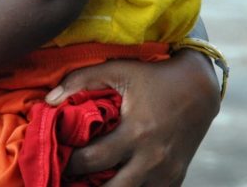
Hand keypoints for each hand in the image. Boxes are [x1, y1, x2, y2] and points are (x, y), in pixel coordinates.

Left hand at [47, 52, 219, 186]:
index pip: (92, 160)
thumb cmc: (153, 76)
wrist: (199, 88)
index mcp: (136, 133)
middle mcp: (152, 158)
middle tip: (66, 178)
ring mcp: (166, 173)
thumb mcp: (117, 70)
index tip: (56, 159)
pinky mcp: (175, 179)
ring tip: (88, 182)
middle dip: (85, 186)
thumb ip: (80, 80)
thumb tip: (48, 101)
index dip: (69, 163)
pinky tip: (113, 182)